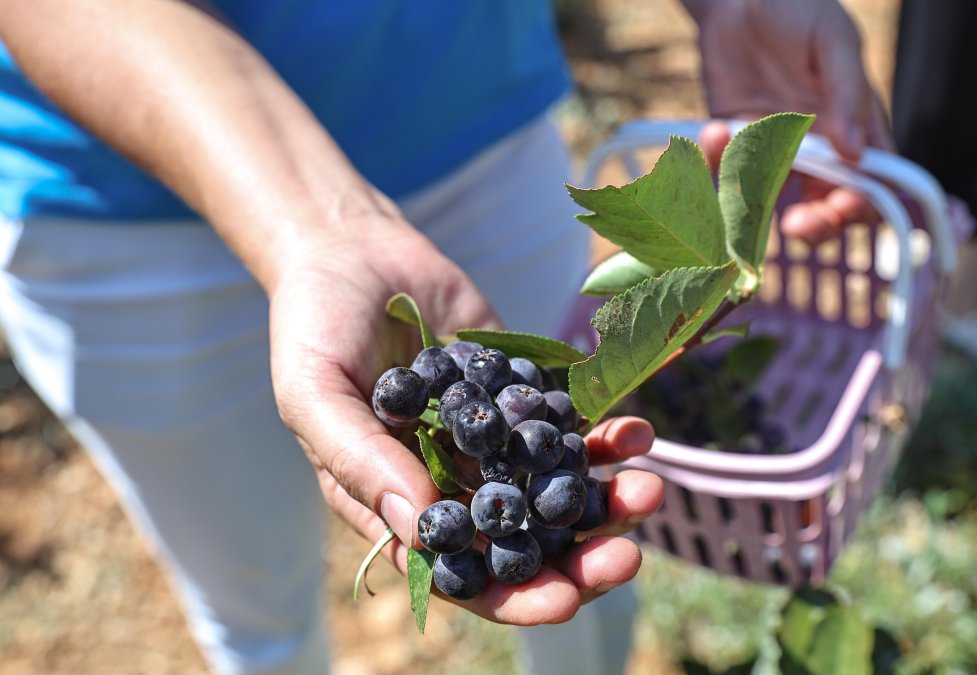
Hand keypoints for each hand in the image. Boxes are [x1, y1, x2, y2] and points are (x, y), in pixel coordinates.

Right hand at [267, 213, 663, 624]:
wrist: (352, 250)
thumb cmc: (314, 327)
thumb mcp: (315, 393)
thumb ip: (360, 460)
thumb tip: (421, 529)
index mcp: (399, 507)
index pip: (464, 575)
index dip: (513, 596)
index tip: (564, 599)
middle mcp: (454, 486)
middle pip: (527, 544)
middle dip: (580, 559)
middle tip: (626, 557)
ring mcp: (494, 444)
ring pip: (560, 492)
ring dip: (606, 501)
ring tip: (648, 489)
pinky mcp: (523, 399)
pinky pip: (570, 429)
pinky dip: (606, 437)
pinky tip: (636, 432)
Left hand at [689, 0, 889, 242]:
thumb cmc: (800, 10)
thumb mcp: (834, 40)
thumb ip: (848, 94)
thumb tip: (856, 153)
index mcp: (859, 131)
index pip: (873, 188)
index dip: (862, 208)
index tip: (843, 207)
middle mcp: (821, 153)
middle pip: (826, 212)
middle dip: (816, 226)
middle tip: (798, 223)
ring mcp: (775, 155)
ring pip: (774, 205)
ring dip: (754, 200)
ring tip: (738, 152)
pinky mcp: (734, 149)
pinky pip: (726, 173)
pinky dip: (717, 160)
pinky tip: (716, 128)